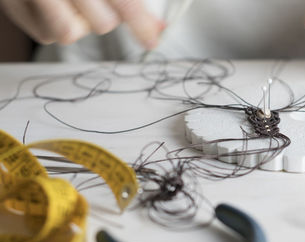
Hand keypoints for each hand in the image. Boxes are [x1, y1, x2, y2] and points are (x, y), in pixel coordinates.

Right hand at [0, 0, 164, 48]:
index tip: (152, 39)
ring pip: (70, 35)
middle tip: (99, 0)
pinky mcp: (12, 8)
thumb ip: (132, 0)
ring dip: (80, 23)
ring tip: (75, 1)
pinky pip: (46, 36)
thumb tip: (156, 26)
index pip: (123, 3)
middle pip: (101, 24)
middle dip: (107, 16)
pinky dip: (56, 24)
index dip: (141, 24)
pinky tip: (54, 4)